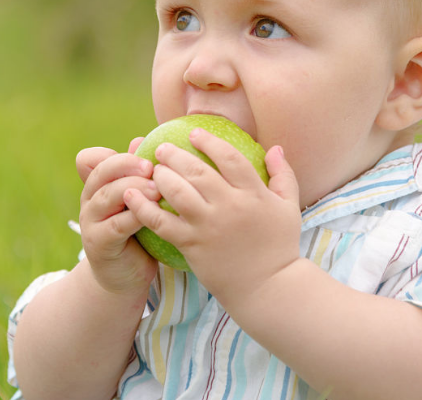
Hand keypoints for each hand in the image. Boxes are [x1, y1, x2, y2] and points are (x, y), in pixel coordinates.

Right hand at [76, 138, 158, 295]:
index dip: (113, 155)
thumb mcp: (138, 201)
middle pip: (100, 173)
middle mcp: (89, 200)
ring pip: (107, 197)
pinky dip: (135, 217)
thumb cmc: (137, 232)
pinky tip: (153, 214)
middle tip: (152, 166)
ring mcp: (91, 222)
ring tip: (157, 189)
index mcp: (97, 185)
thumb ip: (138, 174)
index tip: (143, 151)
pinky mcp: (99, 244)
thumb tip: (140, 139)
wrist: (124, 276)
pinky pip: (116, 226)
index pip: (91, 159)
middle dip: (126, 165)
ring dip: (133, 189)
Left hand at [123, 128, 301, 304]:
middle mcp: (229, 206)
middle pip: (197, 171)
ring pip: (177, 192)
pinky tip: (131, 195)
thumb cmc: (280, 246)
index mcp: (253, 194)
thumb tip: (275, 147)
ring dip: (161, 176)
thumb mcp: (290, 208)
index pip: (229, 158)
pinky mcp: (191, 245)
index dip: (209, 142)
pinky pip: (161, 223)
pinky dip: (143, 207)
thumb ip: (283, 175)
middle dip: (175, 155)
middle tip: (162, 149)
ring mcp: (208, 226)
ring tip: (152, 169)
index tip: (194, 133)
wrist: (267, 288)